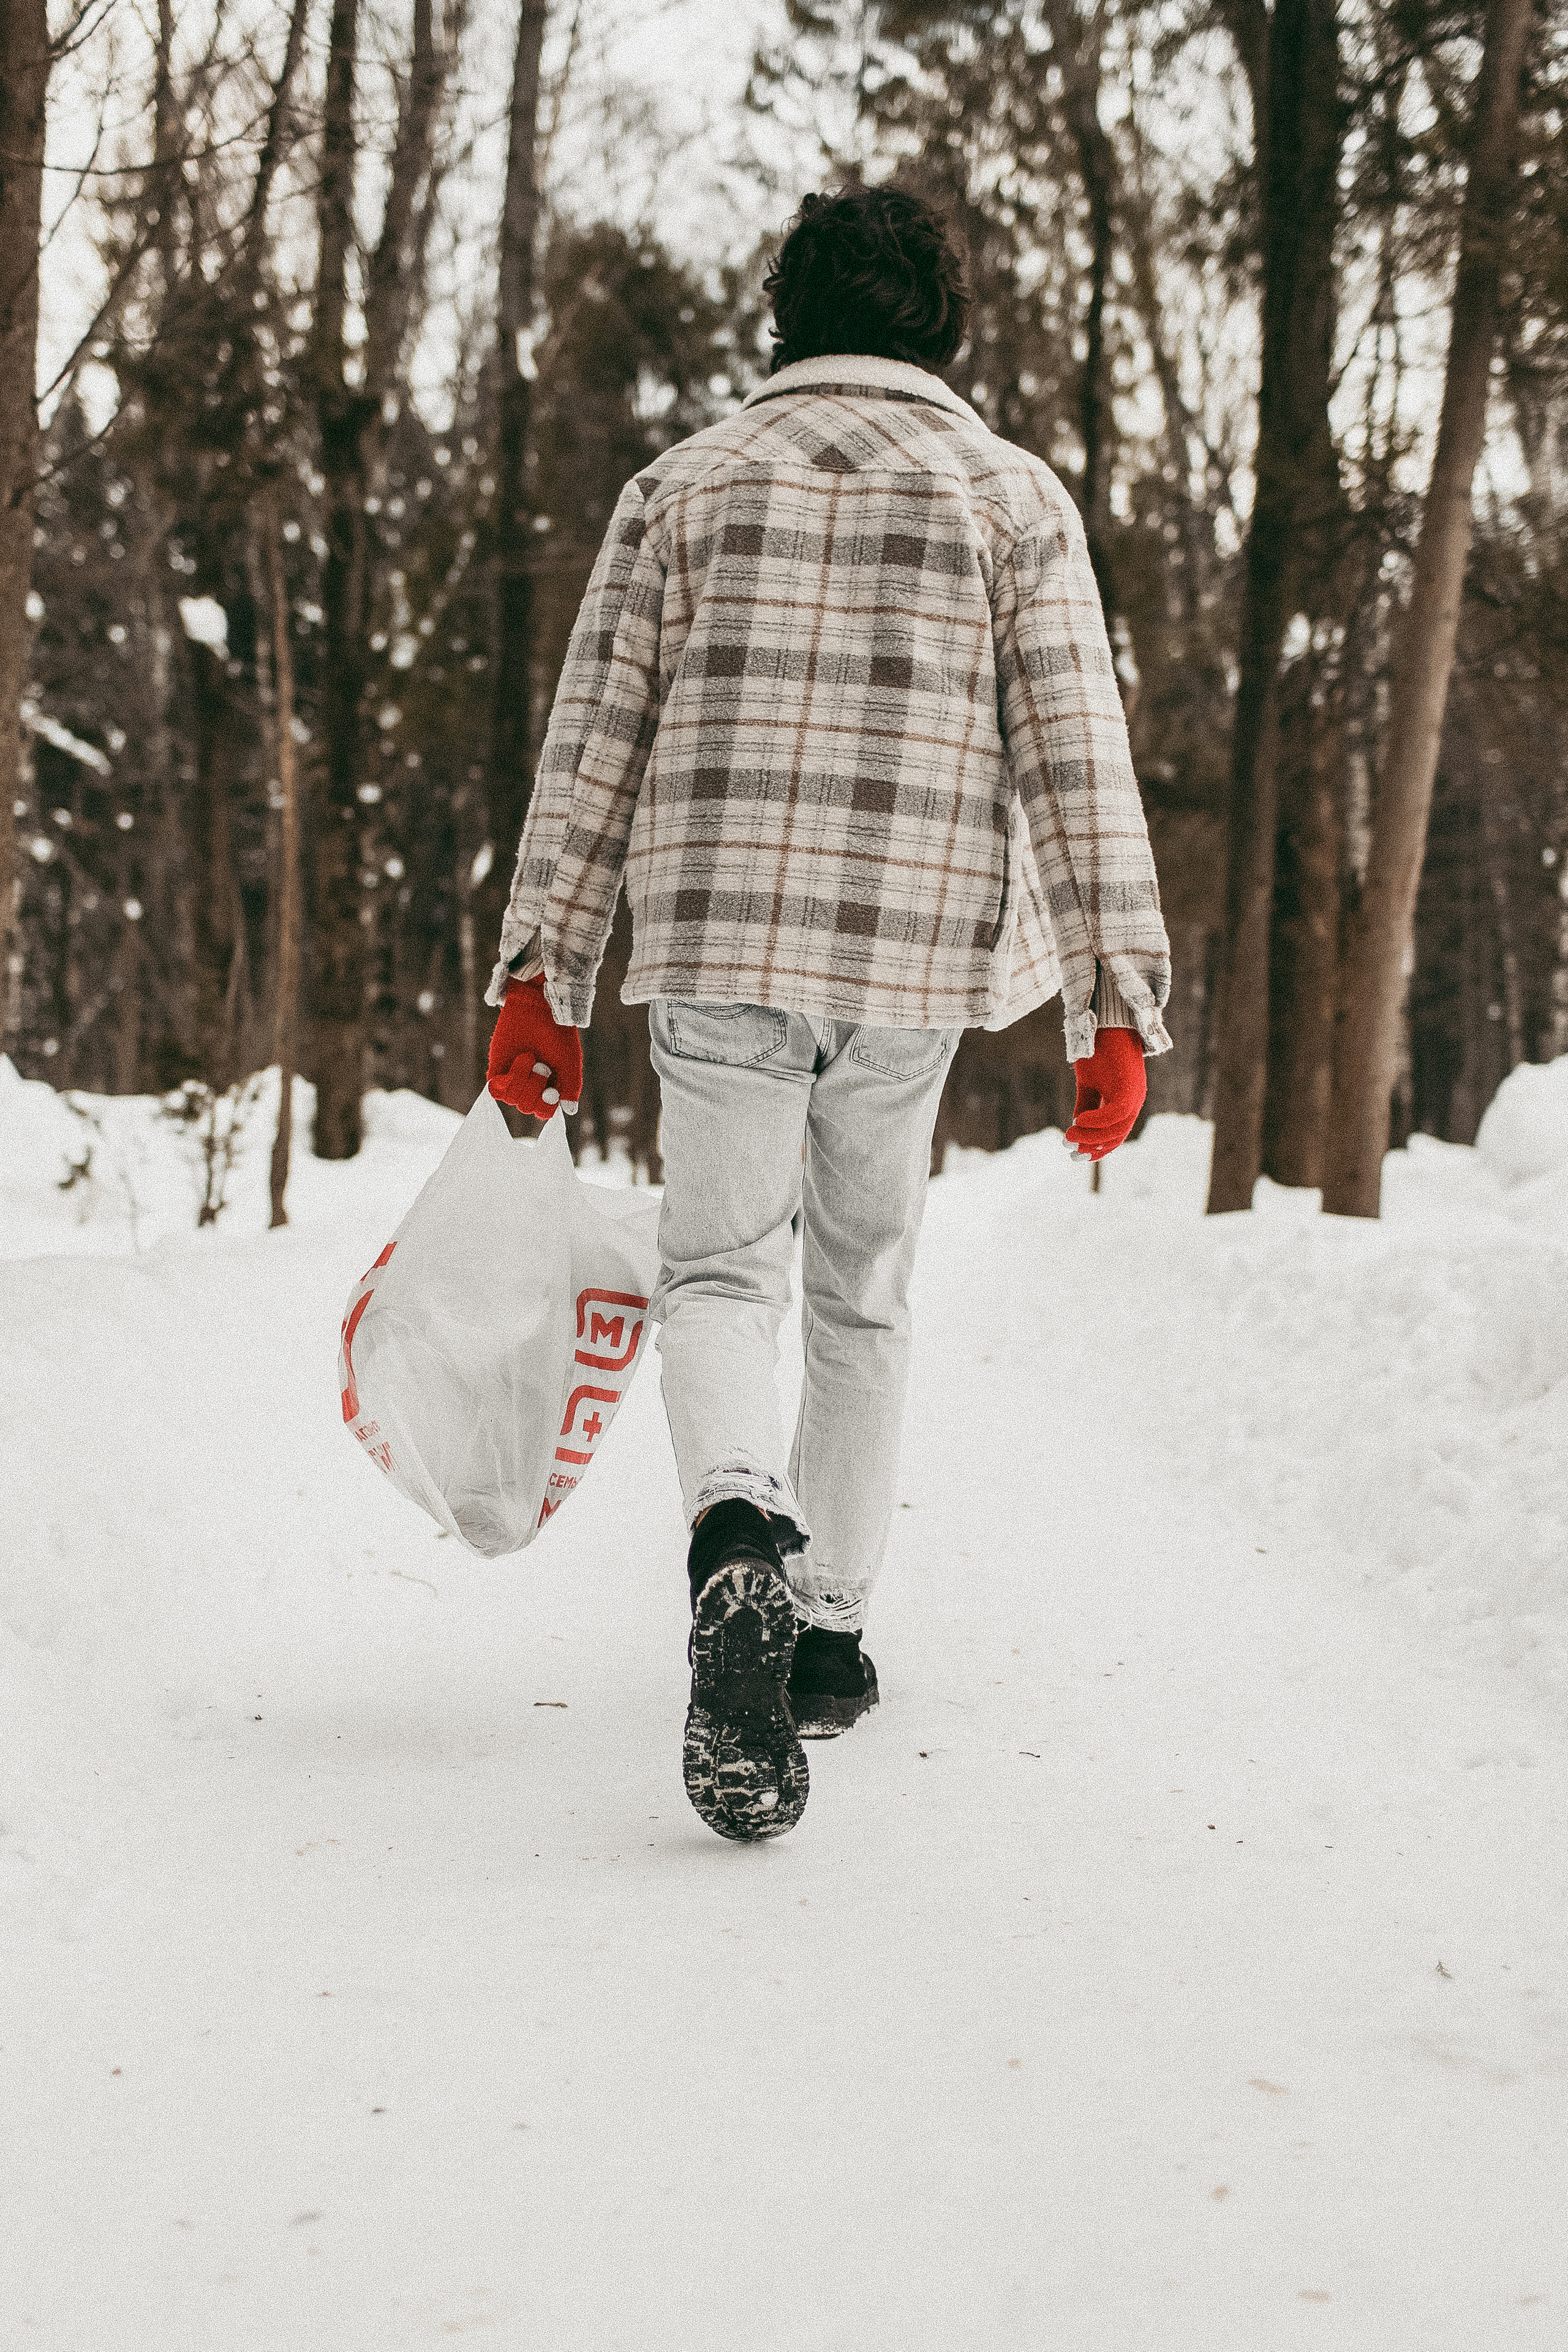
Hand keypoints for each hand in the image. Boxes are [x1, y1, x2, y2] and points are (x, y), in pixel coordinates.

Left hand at [486, 977, 582, 1120]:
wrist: (537, 1009)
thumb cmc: (557, 1034)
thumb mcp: (569, 1061)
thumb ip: (570, 1087)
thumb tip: (568, 1112)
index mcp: (549, 1087)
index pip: (544, 1112)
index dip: (545, 1107)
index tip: (551, 1092)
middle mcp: (530, 1086)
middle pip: (526, 1107)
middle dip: (534, 1088)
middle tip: (541, 1065)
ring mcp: (512, 1078)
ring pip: (511, 1098)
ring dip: (522, 1079)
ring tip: (528, 1057)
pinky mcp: (496, 1068)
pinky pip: (495, 1090)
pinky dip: (504, 1083)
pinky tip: (513, 1067)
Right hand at [1065, 1026, 1144, 1161]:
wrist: (1109, 1023)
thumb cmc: (1100, 1050)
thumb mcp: (1089, 1083)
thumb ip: (1085, 1105)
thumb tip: (1076, 1128)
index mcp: (1125, 1103)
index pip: (1114, 1135)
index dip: (1095, 1149)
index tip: (1074, 1156)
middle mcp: (1133, 1103)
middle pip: (1116, 1137)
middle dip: (1091, 1148)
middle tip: (1069, 1151)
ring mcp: (1134, 1096)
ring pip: (1115, 1129)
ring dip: (1090, 1136)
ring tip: (1068, 1134)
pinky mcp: (1129, 1088)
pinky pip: (1115, 1113)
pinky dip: (1096, 1121)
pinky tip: (1077, 1122)